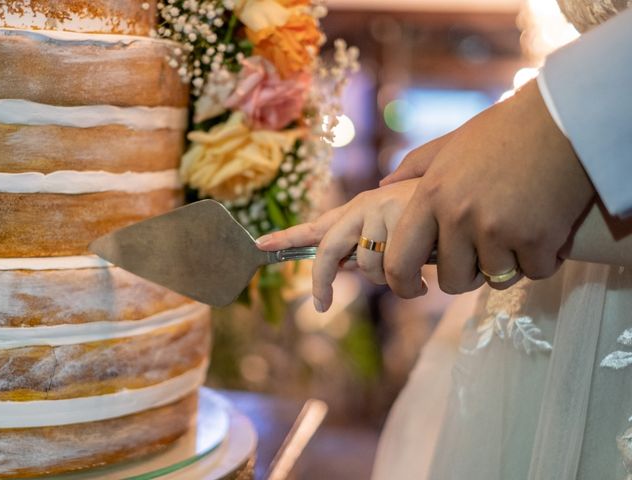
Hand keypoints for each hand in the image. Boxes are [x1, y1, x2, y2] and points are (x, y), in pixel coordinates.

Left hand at [256, 179, 423, 311]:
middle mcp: (364, 205)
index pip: (316, 226)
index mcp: (359, 209)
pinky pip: (394, 270)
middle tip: (330, 300)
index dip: (286, 236)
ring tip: (417, 273)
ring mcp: (382, 209)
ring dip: (392, 281)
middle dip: (331, 280)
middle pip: (331, 253)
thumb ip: (366, 244)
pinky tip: (427, 276)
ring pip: (369, 268)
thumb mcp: (394, 231)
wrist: (472, 190)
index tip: (259, 244)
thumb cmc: (433, 218)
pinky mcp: (403, 216)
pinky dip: (411, 285)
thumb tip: (343, 267)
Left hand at [384, 79, 594, 297]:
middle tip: (483, 252)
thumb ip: (414, 168)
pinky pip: (533, 272)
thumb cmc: (505, 130)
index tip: (416, 288)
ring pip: (495, 279)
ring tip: (519, 229)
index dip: (403, 284)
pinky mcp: (536, 239)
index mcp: (430, 196)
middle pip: (452, 281)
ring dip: (508, 264)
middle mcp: (458, 216)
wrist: (565, 119)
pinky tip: (547, 228)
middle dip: (468, 274)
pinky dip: (542, 258)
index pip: (399, 261)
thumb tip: (383, 187)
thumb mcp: (450, 144)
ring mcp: (497, 230)